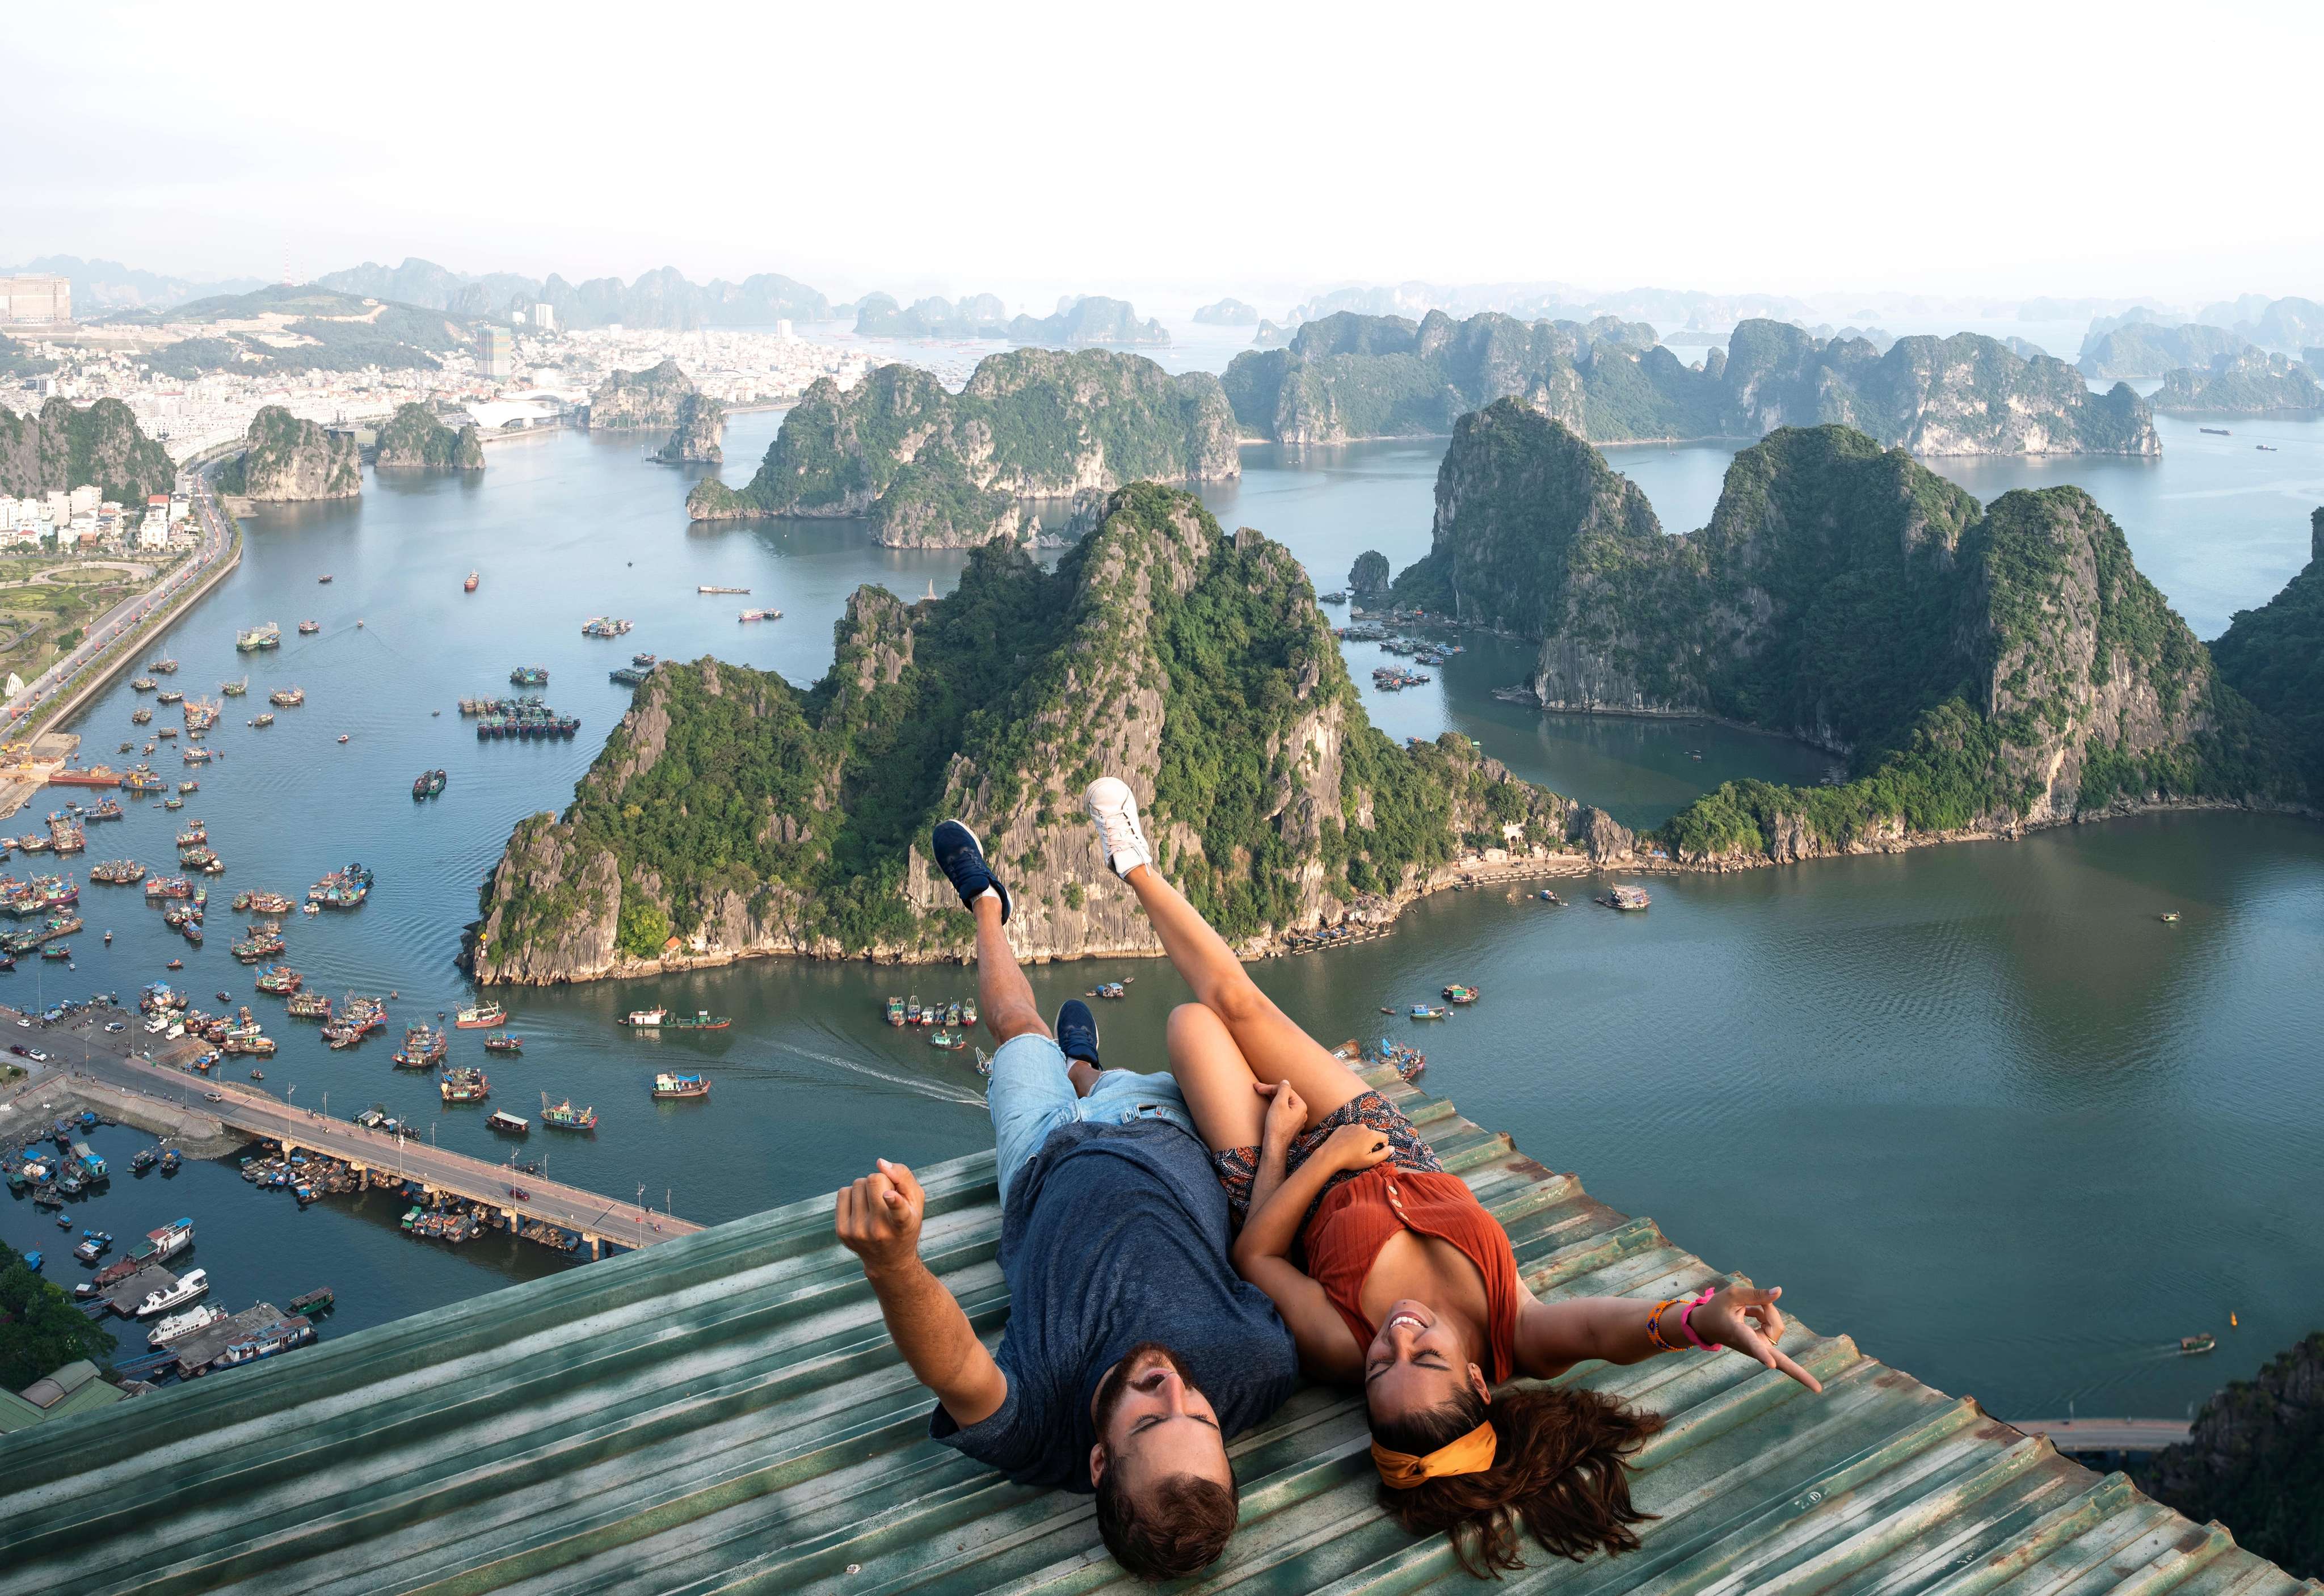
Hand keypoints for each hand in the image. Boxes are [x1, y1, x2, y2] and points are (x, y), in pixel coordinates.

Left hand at [835, 1158, 923, 1276]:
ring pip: (857, 1184)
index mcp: (903, 1224)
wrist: (888, 1260)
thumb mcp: (916, 1201)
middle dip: (881, 1180)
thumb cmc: (906, 1222)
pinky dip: (853, 1194)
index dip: (894, 1201)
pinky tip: (861, 1208)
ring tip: (875, 1204)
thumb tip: (880, 1163)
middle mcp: (879, 1230)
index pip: (899, 1211)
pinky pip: (843, 1192)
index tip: (889, 1196)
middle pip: (873, 1180)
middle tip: (886, 1195)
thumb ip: (904, 1177)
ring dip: (867, 1187)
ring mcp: (858, 1232)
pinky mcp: (842, 1232)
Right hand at [1255, 1079, 1306, 1147]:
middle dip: (1270, 1092)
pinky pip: (1283, 1112)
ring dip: (1272, 1098)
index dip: (1270, 1087)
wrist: (1275, 1146)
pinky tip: (1268, 1105)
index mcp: (1301, 1105)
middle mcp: (1301, 1113)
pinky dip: (1275, 1107)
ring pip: (1283, 1104)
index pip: (1285, 1090)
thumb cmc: (1276, 1126)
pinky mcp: (1290, 1126)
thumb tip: (1285, 1081)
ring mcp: (1296, 1120)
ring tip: (1261, 1093)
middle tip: (1257, 1088)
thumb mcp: (1279, 1104)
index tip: (1258, 1087)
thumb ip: (1283, 1090)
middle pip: (1285, 1097)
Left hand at [1322, 1121, 1392, 1173]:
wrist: (1330, 1155)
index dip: (1383, 1146)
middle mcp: (1363, 1127)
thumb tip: (1392, 1148)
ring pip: (1362, 1132)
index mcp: (1372, 1135)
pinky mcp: (1343, 1127)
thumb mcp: (1370, 1161)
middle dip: (1371, 1143)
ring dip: (1361, 1139)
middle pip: (1373, 1134)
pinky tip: (1346, 1145)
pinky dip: (1351, 1137)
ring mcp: (1352, 1125)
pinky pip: (1352, 1131)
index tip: (1376, 1153)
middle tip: (1363, 1153)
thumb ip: (1383, 1154)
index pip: (1385, 1137)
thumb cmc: (1351, 1159)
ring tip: (1353, 1150)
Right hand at [1691, 1284, 1820, 1392]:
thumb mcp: (1732, 1295)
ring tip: (1747, 1308)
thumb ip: (1756, 1294)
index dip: (1761, 1353)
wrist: (1707, 1325)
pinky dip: (1765, 1315)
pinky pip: (1774, 1326)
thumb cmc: (1716, 1309)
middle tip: (1818, 1390)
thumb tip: (1780, 1292)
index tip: (1770, 1365)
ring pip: (1777, 1327)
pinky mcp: (1764, 1346)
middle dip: (1799, 1375)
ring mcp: (1759, 1348)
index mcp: (1739, 1334)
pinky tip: (1750, 1313)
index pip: (1751, 1344)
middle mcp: (1751, 1345)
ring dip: (1767, 1312)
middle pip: (1778, 1360)